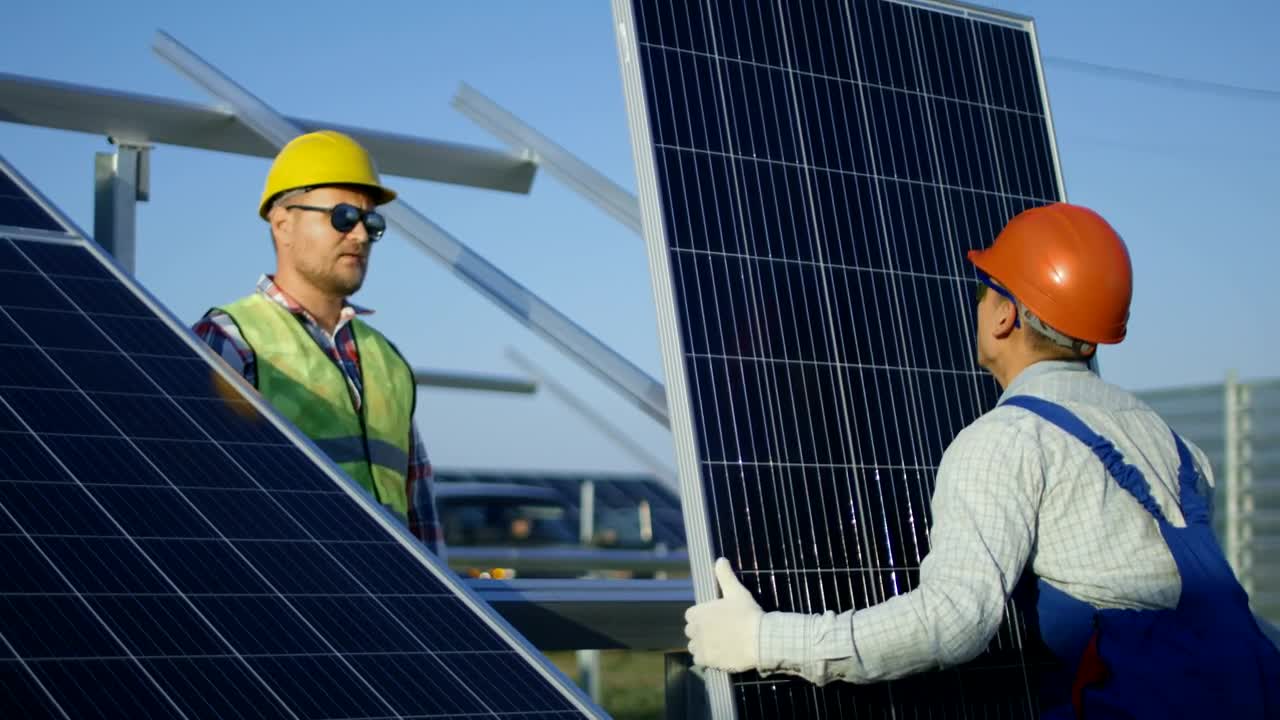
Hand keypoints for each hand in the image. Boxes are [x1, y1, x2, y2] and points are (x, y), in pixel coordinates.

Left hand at [684, 557, 762, 672]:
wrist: (759, 639)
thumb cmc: (747, 614)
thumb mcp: (737, 591)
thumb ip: (725, 576)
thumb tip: (720, 560)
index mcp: (698, 612)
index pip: (691, 615)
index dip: (702, 617)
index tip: (714, 620)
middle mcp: (695, 629)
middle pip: (692, 631)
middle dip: (701, 632)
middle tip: (718, 633)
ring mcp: (700, 646)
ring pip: (694, 646)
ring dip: (702, 646)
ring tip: (718, 645)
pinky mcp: (706, 661)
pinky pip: (699, 660)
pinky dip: (706, 659)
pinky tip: (718, 656)